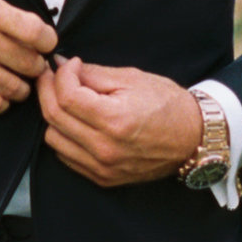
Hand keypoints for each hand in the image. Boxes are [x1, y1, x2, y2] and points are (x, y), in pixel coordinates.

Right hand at [0, 0, 56, 113]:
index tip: (45, 45)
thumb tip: (34, 32)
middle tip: (32, 66)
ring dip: (21, 88)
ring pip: (13, 87)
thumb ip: (2, 13)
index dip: (48, 42)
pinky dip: (1, 102)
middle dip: (36, 67)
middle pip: (29, 63)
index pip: (36, 31)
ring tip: (16, 80)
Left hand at [35, 56, 204, 188]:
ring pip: (53, 139)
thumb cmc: (168, 104)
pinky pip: (66, 156)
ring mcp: (103, 167)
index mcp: (115, 120)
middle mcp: (105, 148)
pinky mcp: (102, 178)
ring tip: (66, 99)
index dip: (60, 75)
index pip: (66, 97)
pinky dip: (64, 136)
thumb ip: (92, 73)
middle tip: (54, 75)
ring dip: (54, 115)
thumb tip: (60, 65)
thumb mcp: (132, 79)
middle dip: (48, 90)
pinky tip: (75, 121)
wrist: (193, 138)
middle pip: (54, 117)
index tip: (67, 64)